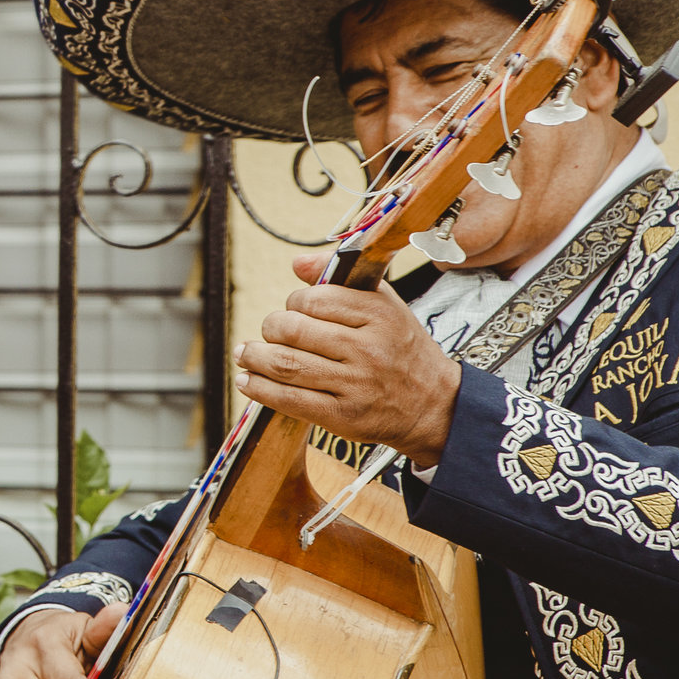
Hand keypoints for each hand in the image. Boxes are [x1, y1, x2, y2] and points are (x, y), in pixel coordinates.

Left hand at [230, 254, 461, 468]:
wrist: (435, 406)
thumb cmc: (400, 349)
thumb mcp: (384, 305)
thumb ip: (340, 278)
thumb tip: (297, 262)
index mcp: (379, 315)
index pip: (314, 298)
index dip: (294, 302)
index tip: (293, 309)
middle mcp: (368, 349)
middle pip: (293, 330)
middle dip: (271, 328)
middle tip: (270, 331)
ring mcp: (355, 385)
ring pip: (286, 364)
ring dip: (254, 357)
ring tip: (244, 353)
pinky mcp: (343, 416)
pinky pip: (289, 399)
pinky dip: (260, 388)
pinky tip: (247, 380)